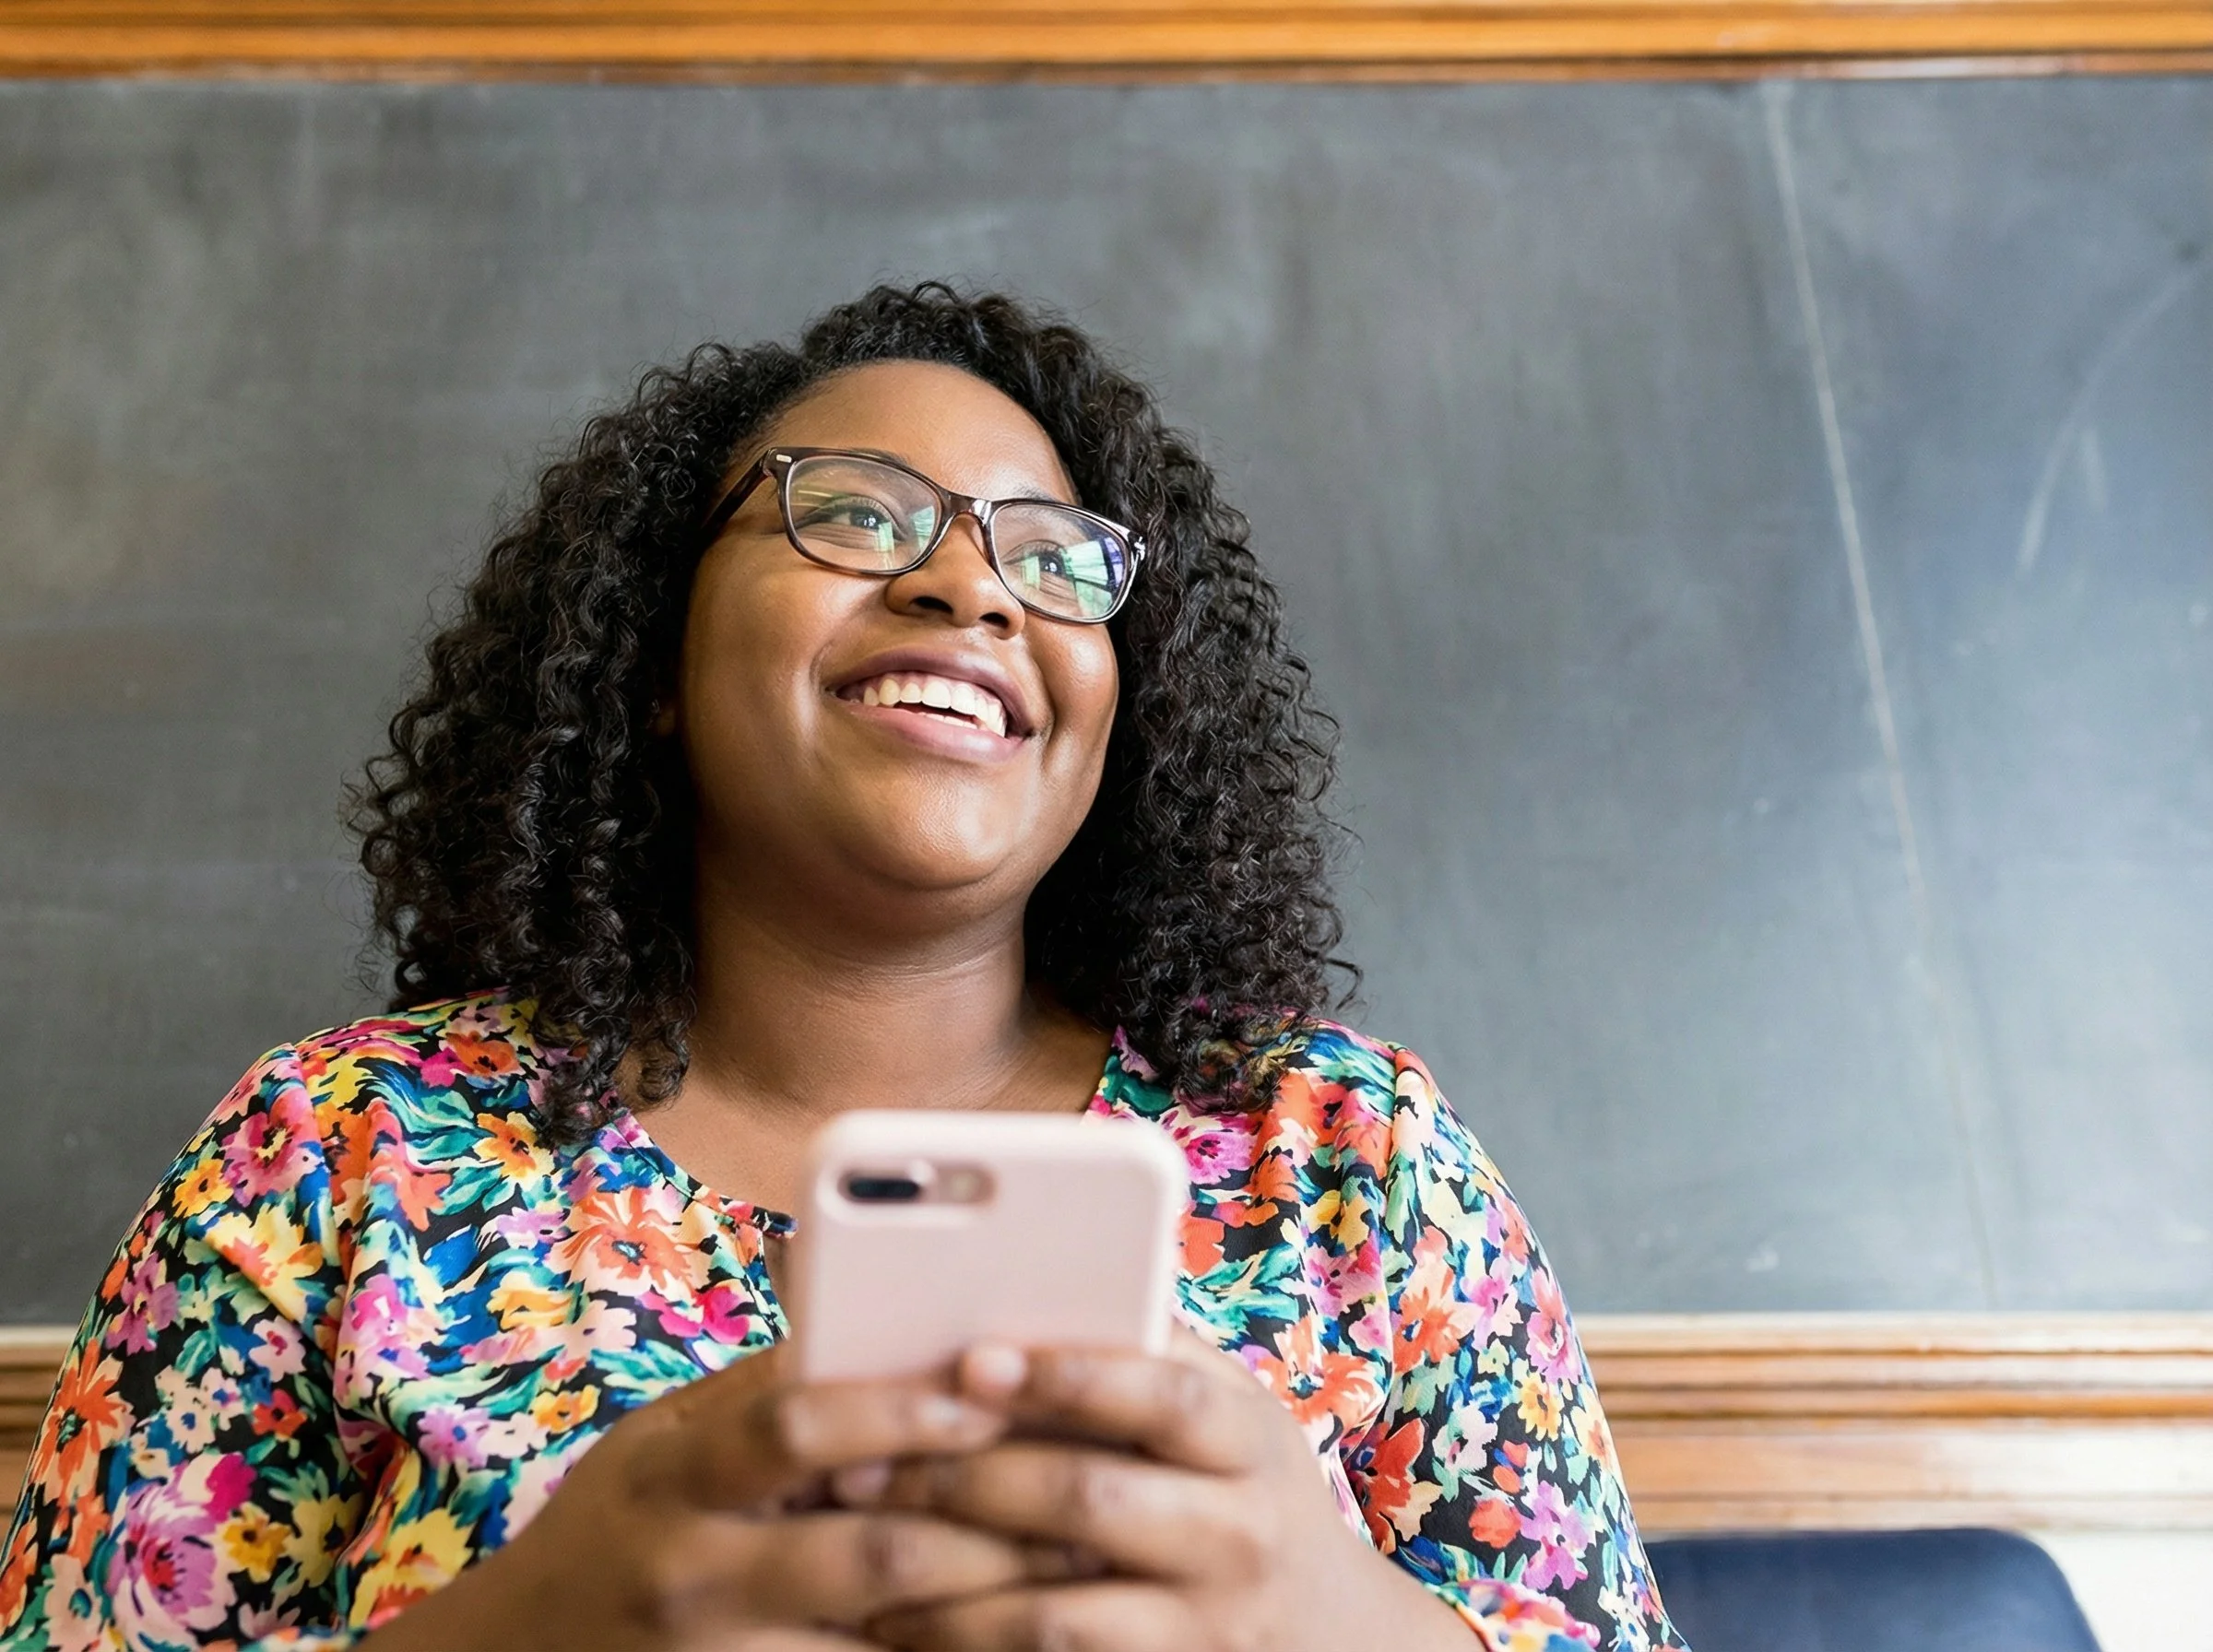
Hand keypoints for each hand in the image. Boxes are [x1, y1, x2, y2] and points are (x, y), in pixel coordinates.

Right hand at [360, 1345, 1069, 1651]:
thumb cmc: (613, 1527)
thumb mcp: (660, 1443)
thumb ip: (763, 1391)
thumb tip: (882, 1313)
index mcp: (677, 1477)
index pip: (795, 1428)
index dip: (898, 1408)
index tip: (988, 1390)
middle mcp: (696, 1573)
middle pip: (869, 1554)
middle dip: (986, 1530)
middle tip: (1081, 1503)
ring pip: (887, 1645)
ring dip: (987, 1614)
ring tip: (1072, 1576)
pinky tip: (1006, 1639)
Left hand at [848, 1333, 1470, 1651]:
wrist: (1336, 1637)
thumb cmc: (1245, 1489)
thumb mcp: (1231, 1417)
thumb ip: (1149, 1357)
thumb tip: (1018, 1278)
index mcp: (1248, 1437)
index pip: (1164, 1394)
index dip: (1070, 1375)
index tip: (974, 1356)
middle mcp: (1238, 1533)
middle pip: (1090, 1500)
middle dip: (966, 1479)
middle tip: (864, 1464)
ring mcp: (1204, 1626)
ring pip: (1054, 1613)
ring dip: (946, 1582)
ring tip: (864, 1548)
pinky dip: (964, 1647)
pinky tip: (901, 1624)